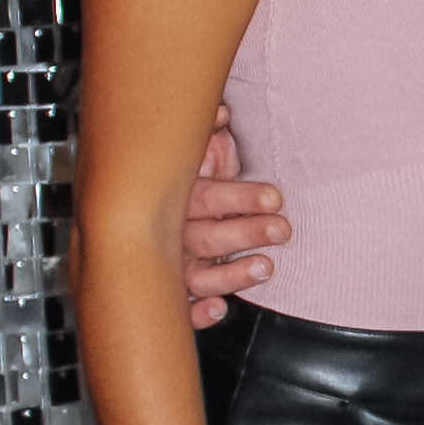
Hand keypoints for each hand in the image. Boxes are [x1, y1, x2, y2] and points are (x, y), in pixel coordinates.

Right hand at [183, 103, 289, 327]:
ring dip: (230, 276)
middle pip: (206, 237)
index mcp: (178, 198)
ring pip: (196, 275)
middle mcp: (172, 232)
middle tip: (282, 229)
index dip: (241, 198)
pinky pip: (182, 307)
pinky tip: (217, 310)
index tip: (275, 198)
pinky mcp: (178, 291)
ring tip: (265, 268)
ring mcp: (173, 264)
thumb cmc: (189, 178)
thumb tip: (221, 111)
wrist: (141, 208)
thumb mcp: (199, 151)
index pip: (209, 197)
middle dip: (246, 233)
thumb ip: (208, 132)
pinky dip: (197, 313)